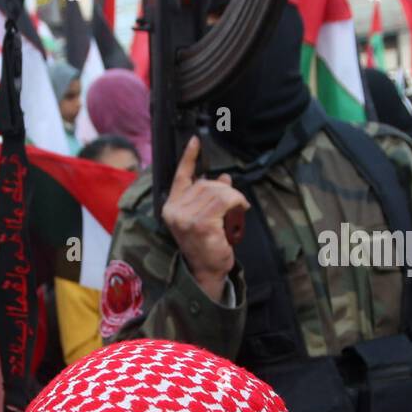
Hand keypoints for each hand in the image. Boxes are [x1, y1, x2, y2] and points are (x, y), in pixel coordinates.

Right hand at [160, 136, 248, 301]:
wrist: (207, 271)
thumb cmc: (207, 244)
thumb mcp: (206, 215)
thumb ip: (210, 195)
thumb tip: (223, 178)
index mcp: (171, 206)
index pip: (180, 176)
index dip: (189, 158)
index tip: (195, 141)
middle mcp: (174, 210)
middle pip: (206, 182)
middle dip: (226, 190)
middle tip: (237, 205)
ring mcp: (185, 217)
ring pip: (218, 191)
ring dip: (234, 199)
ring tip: (237, 212)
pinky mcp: (200, 223)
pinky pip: (225, 200)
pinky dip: (237, 203)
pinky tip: (239, 212)